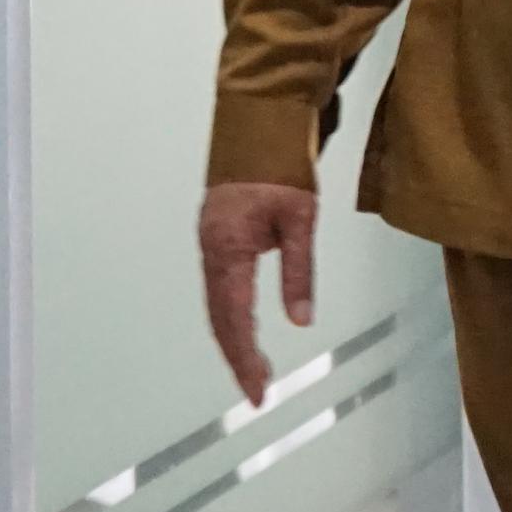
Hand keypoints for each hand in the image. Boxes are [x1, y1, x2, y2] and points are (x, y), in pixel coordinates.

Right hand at [196, 181, 321, 403]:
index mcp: (227, 247)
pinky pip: (219, 287)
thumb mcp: (300, 218)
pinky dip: (231, 314)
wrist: (259, 120)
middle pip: (219, 318)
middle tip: (258, 391)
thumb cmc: (281, 163)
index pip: (234, 318)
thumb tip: (301, 319)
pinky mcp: (216, 236)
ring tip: (256, 369)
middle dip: (237, 356)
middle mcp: (211, 250)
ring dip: (234, 338)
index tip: (257, 390)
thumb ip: (299, 271)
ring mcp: (210, 243)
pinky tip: (244, 328)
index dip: (245, 358)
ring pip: (216, 304)